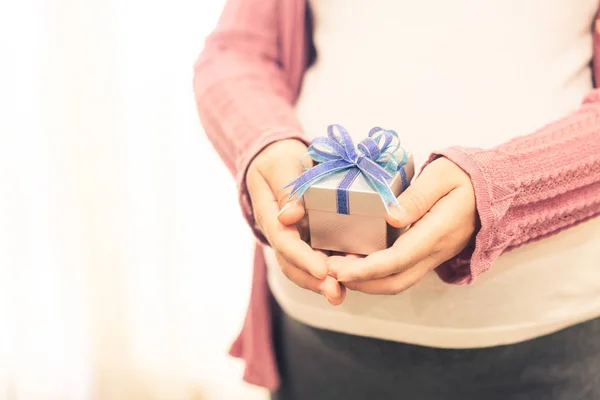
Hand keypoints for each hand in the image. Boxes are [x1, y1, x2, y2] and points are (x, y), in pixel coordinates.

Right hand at [246, 139, 345, 304]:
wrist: (276, 162)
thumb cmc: (277, 161)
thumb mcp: (279, 167)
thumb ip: (286, 190)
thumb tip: (290, 216)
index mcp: (271, 216)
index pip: (284, 242)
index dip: (302, 258)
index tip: (322, 270)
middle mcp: (281, 234)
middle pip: (292, 264)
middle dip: (313, 281)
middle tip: (335, 292)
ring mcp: (295, 240)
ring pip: (304, 269)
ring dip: (322, 284)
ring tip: (340, 295)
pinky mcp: (311, 240)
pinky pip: (319, 260)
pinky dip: (333, 273)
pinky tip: (351, 281)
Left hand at [328, 157, 476, 293]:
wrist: (493, 188)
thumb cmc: (464, 176)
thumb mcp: (441, 176)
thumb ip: (417, 197)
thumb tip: (390, 218)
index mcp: (437, 232)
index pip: (397, 260)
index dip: (366, 269)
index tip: (339, 270)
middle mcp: (435, 251)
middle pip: (395, 281)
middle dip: (360, 282)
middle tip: (328, 271)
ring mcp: (434, 256)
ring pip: (398, 281)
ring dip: (366, 282)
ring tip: (335, 269)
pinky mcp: (429, 254)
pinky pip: (402, 273)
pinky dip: (376, 275)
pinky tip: (356, 261)